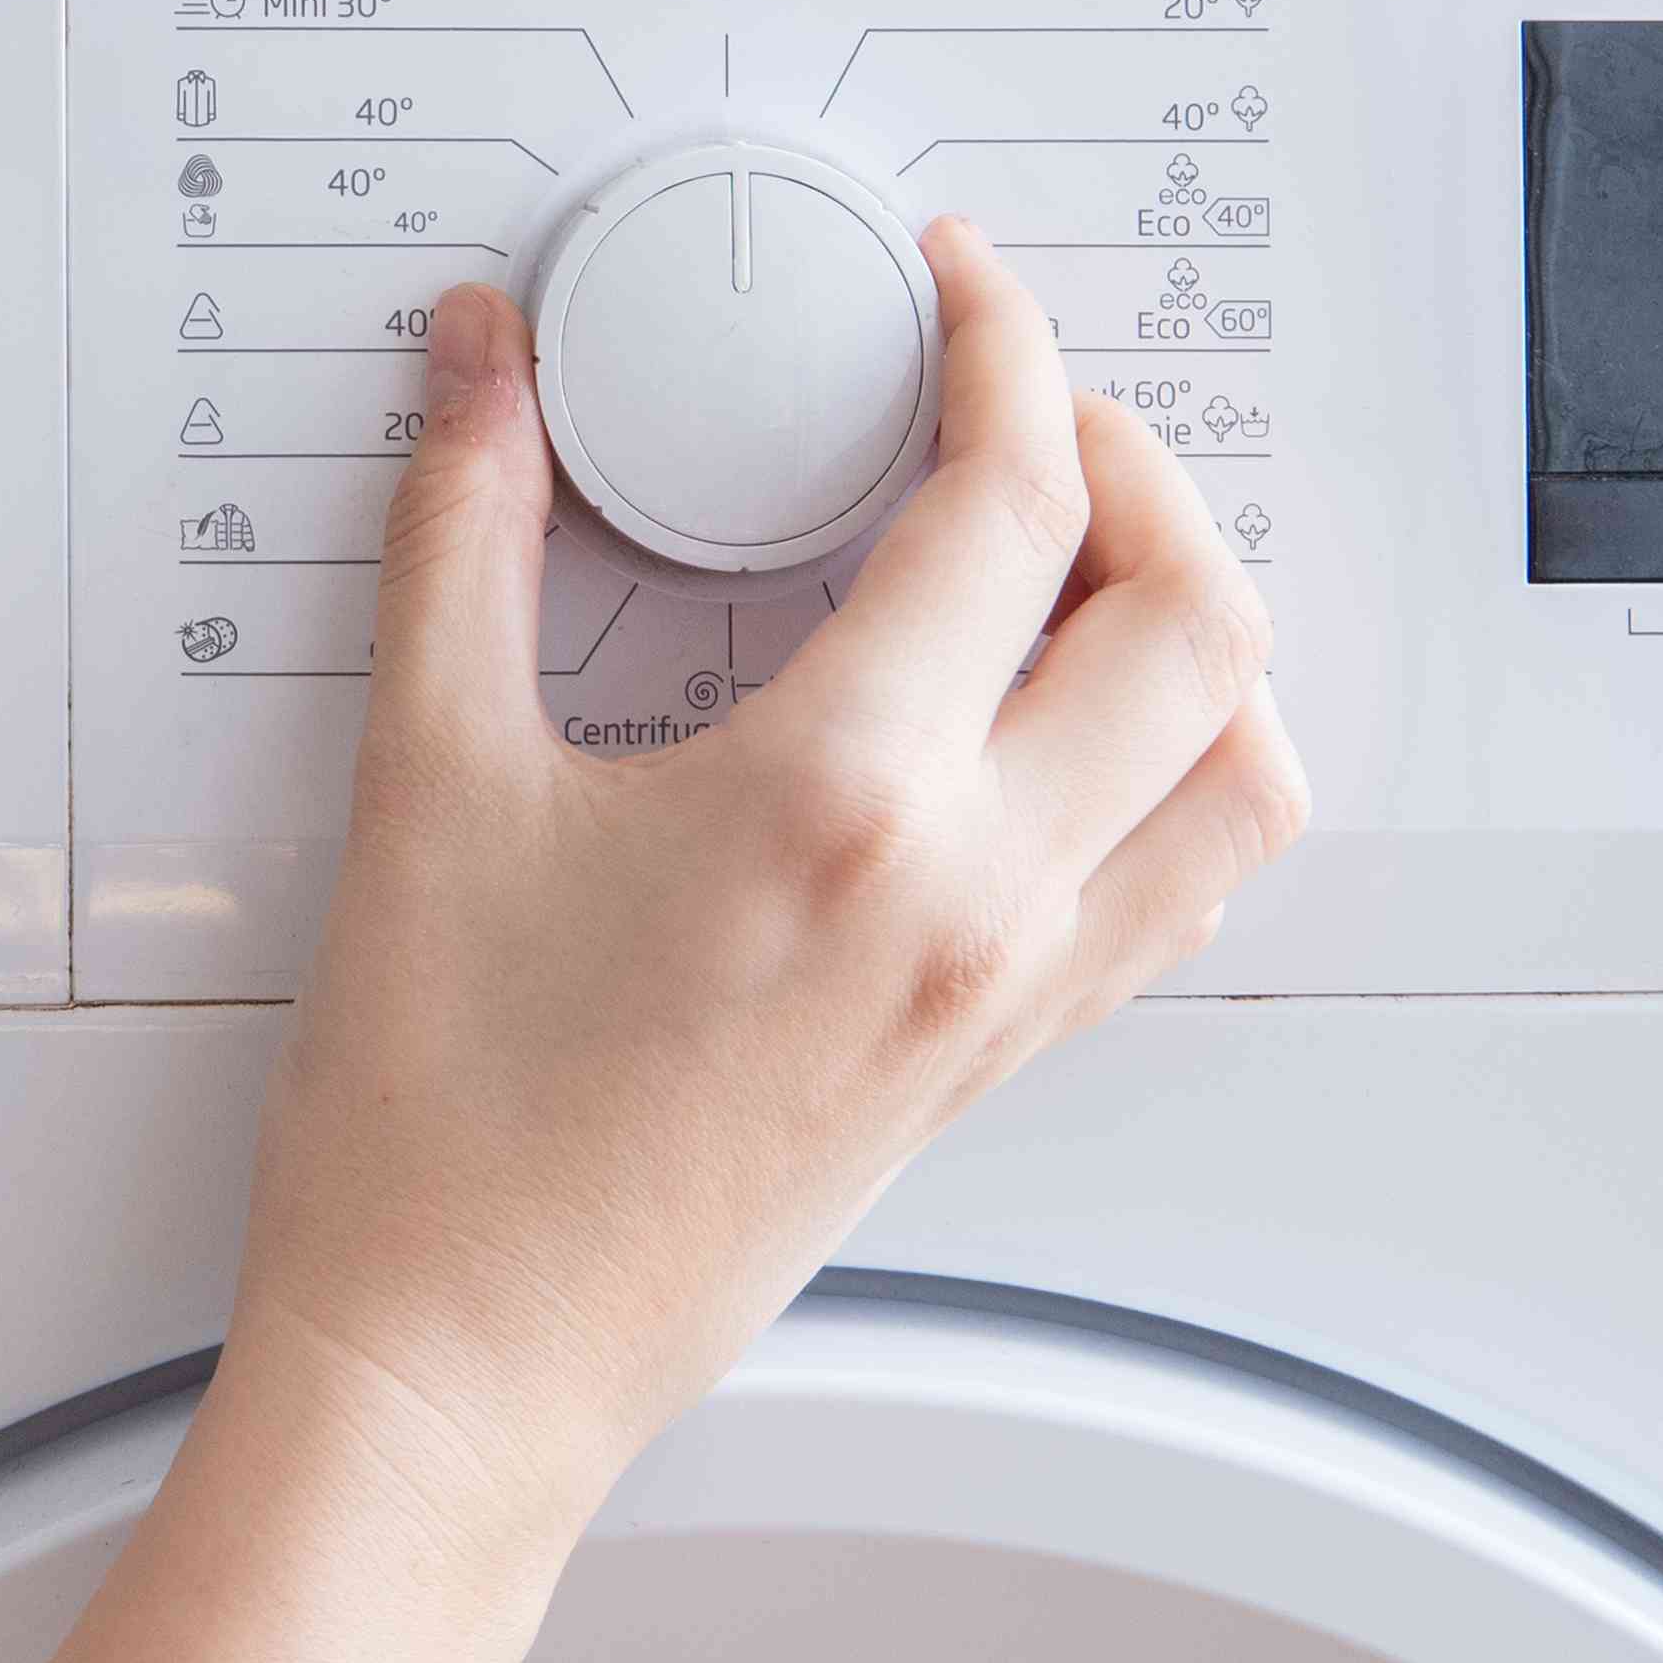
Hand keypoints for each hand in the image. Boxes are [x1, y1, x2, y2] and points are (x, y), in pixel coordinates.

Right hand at [233, 221, 1308, 1561]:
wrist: (457, 1365)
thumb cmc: (436, 1131)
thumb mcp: (422, 782)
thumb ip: (462, 532)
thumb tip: (483, 367)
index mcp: (845, 802)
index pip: (1018, 505)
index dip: (1005, 350)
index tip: (959, 297)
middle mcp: (972, 898)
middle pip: (1195, 619)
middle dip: (1136, 466)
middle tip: (1027, 411)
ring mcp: (1005, 994)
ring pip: (1240, 775)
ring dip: (1200, 635)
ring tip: (1084, 566)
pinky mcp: (994, 1065)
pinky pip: (1179, 898)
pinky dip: (1180, 778)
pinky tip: (1067, 736)